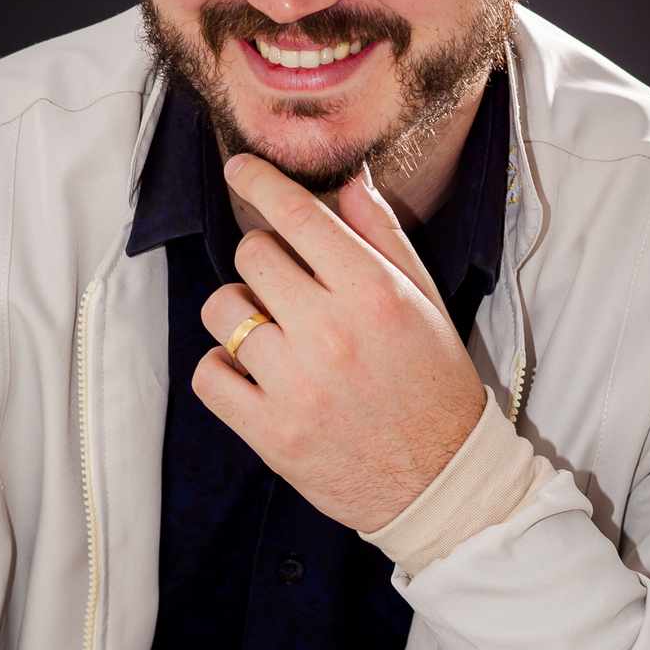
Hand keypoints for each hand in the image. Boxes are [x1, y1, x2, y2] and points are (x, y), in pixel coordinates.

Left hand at [195, 155, 487, 530]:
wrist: (441, 479)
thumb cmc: (435, 385)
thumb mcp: (425, 302)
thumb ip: (384, 237)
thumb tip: (350, 180)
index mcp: (372, 293)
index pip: (296, 214)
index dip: (258, 181)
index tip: (240, 170)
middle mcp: (331, 332)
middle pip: (251, 254)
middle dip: (263, 260)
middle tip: (285, 285)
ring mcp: (295, 384)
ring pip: (221, 310)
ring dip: (238, 313)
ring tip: (270, 332)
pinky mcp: (270, 432)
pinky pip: (208, 373)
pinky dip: (222, 368)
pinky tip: (253, 373)